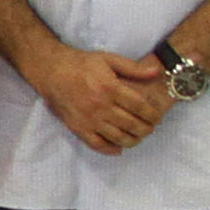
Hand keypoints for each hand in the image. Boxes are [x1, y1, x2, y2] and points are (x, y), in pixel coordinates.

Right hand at [41, 43, 173, 154]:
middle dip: (146, 129)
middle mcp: (101, 106)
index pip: (139, 107)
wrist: (52, 71)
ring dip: (133, 140)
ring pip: (118, 137)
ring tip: (138, 136)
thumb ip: (134, 68)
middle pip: (132, 124)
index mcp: (110, 88)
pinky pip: (97, 144)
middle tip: (151, 128)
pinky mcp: (78, 127)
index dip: (152, 114)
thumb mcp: (109, 59)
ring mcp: (89, 119)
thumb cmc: (81, 64)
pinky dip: (111, 149)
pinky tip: (119, 148)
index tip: (157, 116)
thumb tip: (157, 72)